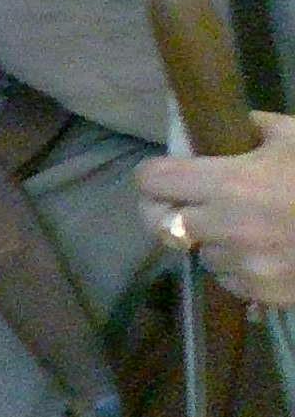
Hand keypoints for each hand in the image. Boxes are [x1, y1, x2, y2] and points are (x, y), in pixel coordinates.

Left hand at [137, 112, 294, 307]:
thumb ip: (252, 126)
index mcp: (230, 183)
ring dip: (207, 241)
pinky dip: (236, 267)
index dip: (153, 175)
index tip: (163, 173)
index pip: (152, 180)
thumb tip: (224, 124)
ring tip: (240, 225)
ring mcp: (245, 264)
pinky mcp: (264, 292)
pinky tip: (262, 250)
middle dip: (164, 212)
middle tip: (180, 203)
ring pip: (197, 254)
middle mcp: (228, 227)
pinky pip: (228, 280)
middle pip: (158, 224)